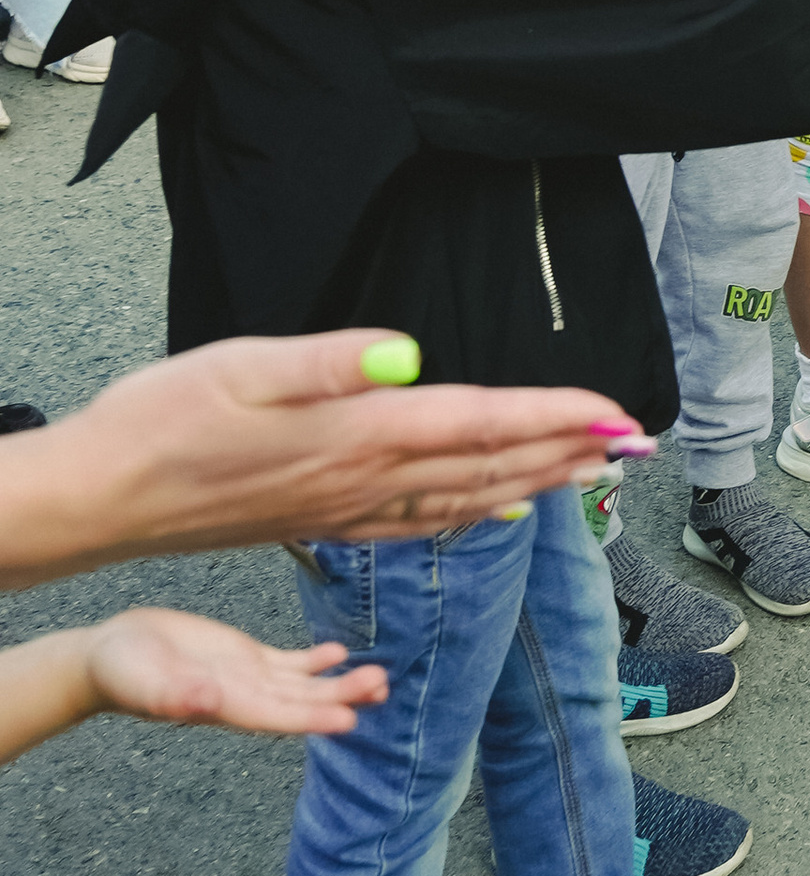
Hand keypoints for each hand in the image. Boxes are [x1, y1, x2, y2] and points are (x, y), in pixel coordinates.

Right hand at [1, 331, 648, 585]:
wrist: (104, 498)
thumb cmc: (162, 421)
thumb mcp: (240, 368)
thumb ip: (329, 362)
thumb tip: (408, 354)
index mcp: (359, 433)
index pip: (483, 422)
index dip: (558, 417)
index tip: (622, 414)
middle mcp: (366, 478)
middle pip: (492, 463)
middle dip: (573, 450)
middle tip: (639, 441)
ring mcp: (347, 507)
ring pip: (467, 495)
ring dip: (537, 478)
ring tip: (594, 469)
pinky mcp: (324, 519)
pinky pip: (423, 521)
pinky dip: (475, 510)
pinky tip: (497, 506)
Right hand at [83, 608, 391, 737]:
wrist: (110, 655)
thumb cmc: (121, 672)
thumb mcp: (143, 681)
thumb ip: (173, 694)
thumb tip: (206, 702)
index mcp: (226, 706)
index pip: (278, 717)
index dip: (314, 718)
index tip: (349, 719)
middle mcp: (244, 696)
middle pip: (301, 702)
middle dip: (342, 697)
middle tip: (382, 686)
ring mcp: (247, 677)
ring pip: (302, 683)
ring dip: (338, 682)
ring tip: (379, 676)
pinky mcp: (243, 656)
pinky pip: (286, 662)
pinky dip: (313, 660)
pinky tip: (339, 651)